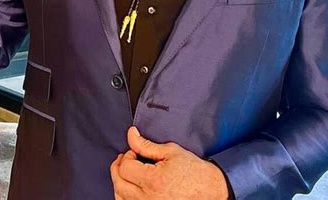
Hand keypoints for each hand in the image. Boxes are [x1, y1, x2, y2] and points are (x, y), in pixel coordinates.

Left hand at [110, 127, 229, 199]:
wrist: (210, 190)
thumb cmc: (193, 171)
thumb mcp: (170, 151)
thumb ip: (146, 145)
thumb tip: (131, 134)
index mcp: (153, 181)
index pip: (125, 168)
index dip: (127, 156)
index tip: (134, 152)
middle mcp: (148, 199)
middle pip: (119, 183)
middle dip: (118, 168)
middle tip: (125, 159)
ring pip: (120, 197)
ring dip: (119, 182)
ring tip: (127, 172)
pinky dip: (125, 196)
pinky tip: (131, 187)